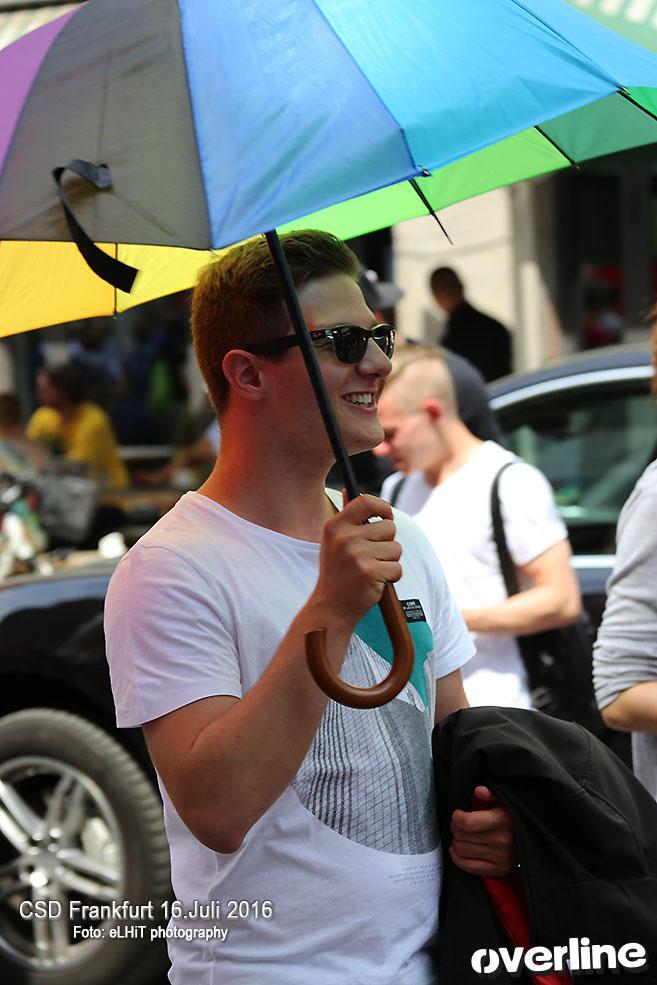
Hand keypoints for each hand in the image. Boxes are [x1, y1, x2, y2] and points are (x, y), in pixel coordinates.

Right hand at [312, 493, 401, 626]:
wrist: (331, 607)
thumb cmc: (337, 573)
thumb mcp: (333, 542)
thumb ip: (346, 518)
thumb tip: (349, 491)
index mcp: (335, 526)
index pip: (366, 501)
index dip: (382, 507)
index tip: (386, 517)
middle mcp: (345, 538)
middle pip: (389, 527)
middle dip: (387, 543)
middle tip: (372, 557)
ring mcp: (357, 555)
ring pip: (396, 548)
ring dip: (389, 561)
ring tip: (372, 570)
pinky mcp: (370, 572)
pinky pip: (397, 568)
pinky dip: (392, 577)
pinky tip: (376, 582)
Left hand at [450, 786, 516, 876]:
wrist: (532, 840)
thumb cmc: (513, 817)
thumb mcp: (505, 801)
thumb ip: (491, 794)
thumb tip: (479, 790)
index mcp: (503, 820)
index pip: (468, 823)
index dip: (457, 817)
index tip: (458, 814)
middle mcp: (502, 841)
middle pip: (462, 836)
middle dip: (455, 828)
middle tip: (458, 824)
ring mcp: (501, 858)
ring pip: (461, 850)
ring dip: (456, 842)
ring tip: (460, 836)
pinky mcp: (498, 870)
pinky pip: (468, 866)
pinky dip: (457, 858)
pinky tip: (458, 850)